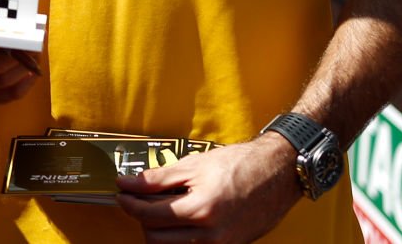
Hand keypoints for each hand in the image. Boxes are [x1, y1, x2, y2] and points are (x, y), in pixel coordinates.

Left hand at [116, 133, 299, 242]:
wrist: (279, 173)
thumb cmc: (242, 164)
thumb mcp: (194, 166)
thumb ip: (158, 178)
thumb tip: (129, 183)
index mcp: (201, 210)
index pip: (150, 215)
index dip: (130, 204)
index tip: (122, 194)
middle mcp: (211, 235)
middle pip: (157, 239)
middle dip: (143, 220)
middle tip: (140, 201)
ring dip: (160, 231)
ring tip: (162, 208)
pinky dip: (181, 237)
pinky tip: (181, 218)